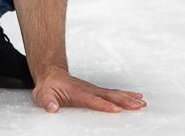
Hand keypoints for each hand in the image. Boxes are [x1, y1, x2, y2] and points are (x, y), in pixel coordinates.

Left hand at [32, 67, 146, 113]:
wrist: (51, 74)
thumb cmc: (48, 86)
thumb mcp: (42, 95)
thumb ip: (47, 102)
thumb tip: (52, 108)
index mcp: (77, 92)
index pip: (92, 100)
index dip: (104, 105)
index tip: (116, 109)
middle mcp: (89, 89)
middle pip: (109, 96)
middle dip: (124, 101)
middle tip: (138, 106)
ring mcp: (94, 89)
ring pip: (114, 94)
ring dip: (128, 98)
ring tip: (142, 103)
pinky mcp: (97, 91)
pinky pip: (113, 93)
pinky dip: (126, 95)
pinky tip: (136, 97)